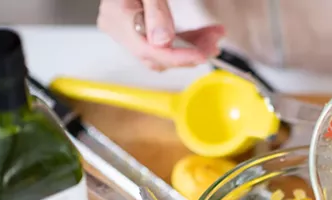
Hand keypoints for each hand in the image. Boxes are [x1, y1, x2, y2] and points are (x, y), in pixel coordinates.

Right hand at [97, 0, 224, 70]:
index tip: (201, 55)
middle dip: (189, 53)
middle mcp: (120, 28)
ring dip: (192, 46)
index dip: (178, 57)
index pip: (149, 50)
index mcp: (118, 19)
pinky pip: (164, 41)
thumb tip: (163, 41)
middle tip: (213, 45)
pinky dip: (185, 40)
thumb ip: (155, 11)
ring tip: (213, 38)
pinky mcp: (140, 26)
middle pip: (158, 55)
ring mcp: (129, 29)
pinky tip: (203, 34)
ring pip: (164, 50)